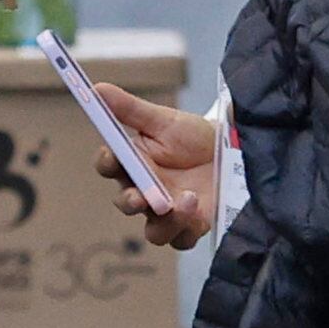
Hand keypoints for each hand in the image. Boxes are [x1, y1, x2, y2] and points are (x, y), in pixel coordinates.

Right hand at [87, 79, 220, 248]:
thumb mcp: (163, 120)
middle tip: (139, 197)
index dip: (107, 162)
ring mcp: (167, 213)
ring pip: (154, 231)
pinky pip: (181, 239)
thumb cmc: (192, 135)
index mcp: (133, 164)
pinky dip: (186, 229)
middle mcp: (146, 192)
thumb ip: (129, 109)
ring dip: (164, 221)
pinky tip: (197, 209)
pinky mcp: (190, 226)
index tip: (111, 155)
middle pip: (127, 204)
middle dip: (130, 201)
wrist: (232, 151)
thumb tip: (96, 88)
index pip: (110, 166)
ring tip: (184, 200)